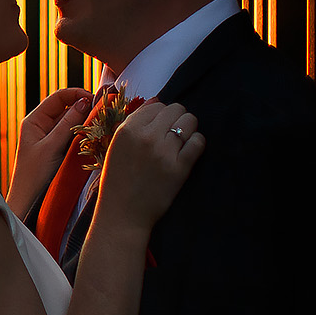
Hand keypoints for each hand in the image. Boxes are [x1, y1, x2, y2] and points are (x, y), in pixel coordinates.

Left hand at [4, 87, 92, 219]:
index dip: (77, 95)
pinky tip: (96, 139)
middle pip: (68, 108)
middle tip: (104, 115)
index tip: (96, 101)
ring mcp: (52, 139)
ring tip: (102, 127)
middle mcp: (43, 127)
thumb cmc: (34, 176)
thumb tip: (85, 101)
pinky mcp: (61, 152)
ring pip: (74, 123)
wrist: (28, 204)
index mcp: (34, 121)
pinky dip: (85, 136)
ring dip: (87, 123)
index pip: (59, 97)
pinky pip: (75, 137)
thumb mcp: (51, 148)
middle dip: (86, 109)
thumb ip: (68, 124)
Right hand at [95, 100, 205, 228]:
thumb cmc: (119, 180)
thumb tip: (157, 101)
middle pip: (176, 109)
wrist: (123, 213)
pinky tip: (188, 153)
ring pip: (190, 121)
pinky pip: (198, 142)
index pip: (157, 105)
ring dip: (189, 130)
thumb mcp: (117, 146)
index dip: (161, 116)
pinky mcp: (179, 167)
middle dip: (178, 119)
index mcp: (127, 129)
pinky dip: (197, 144)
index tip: (161, 128)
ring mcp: (164, 151)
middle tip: (174, 135)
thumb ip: (134, 122)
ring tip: (181, 143)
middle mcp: (146, 136)